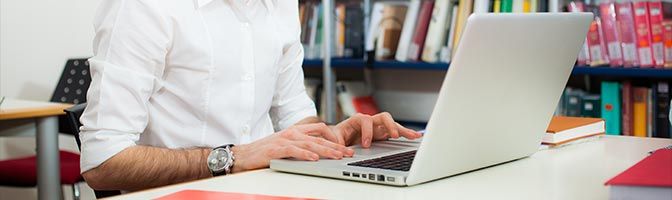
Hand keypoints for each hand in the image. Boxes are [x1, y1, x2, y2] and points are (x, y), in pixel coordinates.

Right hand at [230, 123, 353, 172]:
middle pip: (319, 138)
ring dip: (326, 151)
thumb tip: (318, 151)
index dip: (333, 137)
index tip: (344, 146)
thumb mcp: (286, 144)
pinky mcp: (276, 149)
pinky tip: (314, 159)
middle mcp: (292, 133)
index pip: (319, 129)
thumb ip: (301, 145)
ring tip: (337, 156)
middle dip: (336, 146)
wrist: (243, 154)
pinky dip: (305, 155)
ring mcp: (284, 140)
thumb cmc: (264, 151)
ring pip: (310, 144)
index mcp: (295, 130)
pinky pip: (294, 151)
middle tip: (348, 153)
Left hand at [332, 112, 422, 147]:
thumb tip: (340, 147)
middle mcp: (370, 121)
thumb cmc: (336, 135)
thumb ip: (335, 140)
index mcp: (357, 120)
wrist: (339, 137)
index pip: (365, 120)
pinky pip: (396, 132)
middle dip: (389, 125)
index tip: (366, 145)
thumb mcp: (333, 137)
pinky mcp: (383, 134)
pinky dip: (406, 134)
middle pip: (383, 117)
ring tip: (413, 136)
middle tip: (394, 136)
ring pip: (392, 124)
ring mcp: (378, 127)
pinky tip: (416, 136)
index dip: (367, 132)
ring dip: (403, 130)